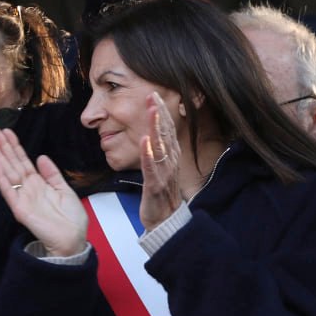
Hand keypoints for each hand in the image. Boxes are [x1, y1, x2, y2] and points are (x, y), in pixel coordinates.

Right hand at [0, 127, 85, 255]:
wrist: (72, 238)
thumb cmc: (71, 218)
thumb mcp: (64, 189)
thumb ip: (52, 173)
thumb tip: (41, 156)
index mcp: (38, 183)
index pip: (23, 160)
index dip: (15, 146)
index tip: (7, 131)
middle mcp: (27, 188)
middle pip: (12, 163)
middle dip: (3, 147)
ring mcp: (22, 197)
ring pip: (8, 173)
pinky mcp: (19, 208)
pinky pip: (8, 190)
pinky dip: (0, 178)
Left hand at [138, 94, 184, 229]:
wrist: (165, 221)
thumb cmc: (161, 194)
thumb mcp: (160, 167)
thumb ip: (158, 150)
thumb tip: (152, 133)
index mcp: (170, 156)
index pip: (166, 129)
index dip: (160, 111)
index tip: (154, 94)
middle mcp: (170, 162)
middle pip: (165, 133)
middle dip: (159, 113)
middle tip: (153, 94)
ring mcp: (164, 173)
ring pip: (160, 146)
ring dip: (156, 127)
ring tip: (152, 110)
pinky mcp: (155, 186)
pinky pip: (152, 168)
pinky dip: (148, 154)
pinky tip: (145, 141)